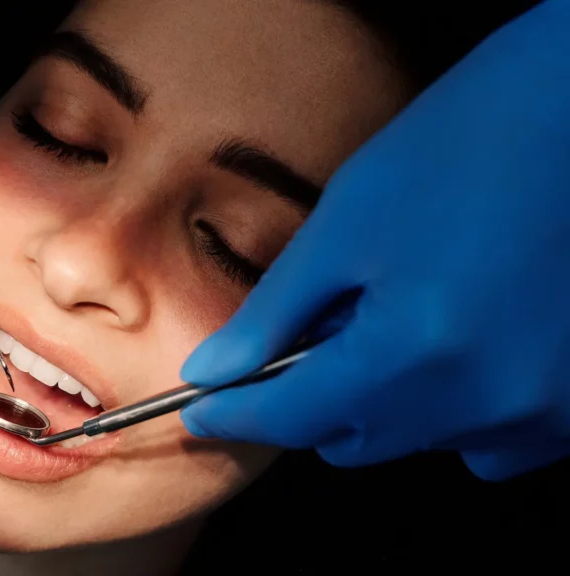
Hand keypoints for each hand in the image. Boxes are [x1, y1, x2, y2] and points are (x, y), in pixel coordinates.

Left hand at [179, 0, 569, 480]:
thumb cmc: (468, 144)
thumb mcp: (348, 223)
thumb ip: (274, 313)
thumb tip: (214, 370)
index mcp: (416, 353)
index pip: (292, 419)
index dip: (235, 415)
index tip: (202, 409)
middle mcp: (486, 402)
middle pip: (351, 440)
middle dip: (308, 399)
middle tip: (310, 332)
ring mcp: (544, 410)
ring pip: (416, 440)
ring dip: (382, 400)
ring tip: (400, 316)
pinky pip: (487, 439)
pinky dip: (452, 407)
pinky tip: (453, 343)